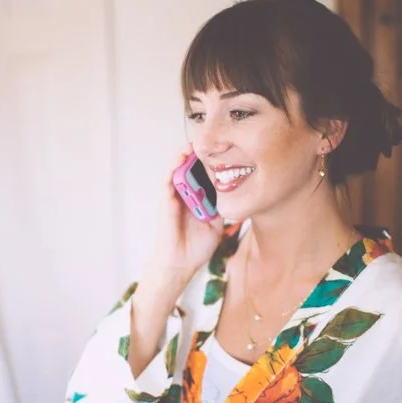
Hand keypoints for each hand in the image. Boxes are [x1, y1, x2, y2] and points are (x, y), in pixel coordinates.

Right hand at [146, 143, 222, 281]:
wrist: (182, 264)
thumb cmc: (196, 246)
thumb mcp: (216, 224)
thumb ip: (221, 208)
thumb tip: (235, 195)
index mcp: (196, 199)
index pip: (201, 174)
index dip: (208, 160)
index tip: (220, 147)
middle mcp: (184, 195)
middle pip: (189, 168)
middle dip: (197, 153)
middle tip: (208, 139)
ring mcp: (174, 197)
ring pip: (176, 170)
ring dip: (183, 156)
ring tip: (192, 144)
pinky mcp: (166, 202)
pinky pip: (168, 181)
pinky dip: (173, 168)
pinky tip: (180, 159)